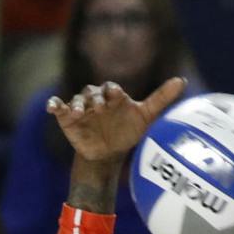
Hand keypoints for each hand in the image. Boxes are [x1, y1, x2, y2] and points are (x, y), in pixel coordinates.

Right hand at [48, 78, 185, 164]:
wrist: (109, 153)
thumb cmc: (127, 131)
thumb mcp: (146, 116)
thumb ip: (161, 98)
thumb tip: (181, 81)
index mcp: (113, 95)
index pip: (112, 88)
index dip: (113, 91)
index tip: (116, 96)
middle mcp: (96, 98)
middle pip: (93, 92)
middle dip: (96, 99)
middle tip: (100, 108)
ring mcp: (80, 106)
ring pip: (77, 100)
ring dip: (77, 104)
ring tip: (78, 112)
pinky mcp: (66, 116)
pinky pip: (58, 106)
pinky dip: (54, 105)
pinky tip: (52, 108)